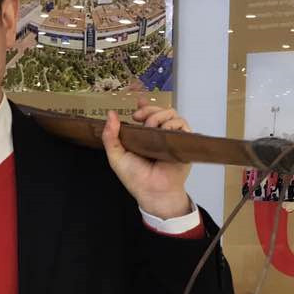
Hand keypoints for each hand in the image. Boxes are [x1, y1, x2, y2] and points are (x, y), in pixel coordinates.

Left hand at [102, 97, 193, 220]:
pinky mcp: (183, 143)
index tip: (138, 102)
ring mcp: (172, 139)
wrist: (152, 190)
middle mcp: (159, 136)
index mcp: (144, 137)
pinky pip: (182, 125)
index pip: (148, 115)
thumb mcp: (116, 156)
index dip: (145, 106)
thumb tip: (111, 114)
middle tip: (138, 117)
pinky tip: (164, 130)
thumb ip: (110, 136)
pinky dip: (173, 123)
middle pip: (160, 111)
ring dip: (160, 116)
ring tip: (152, 128)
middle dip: (149, 110)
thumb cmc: (135, 178)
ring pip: (172, 114)